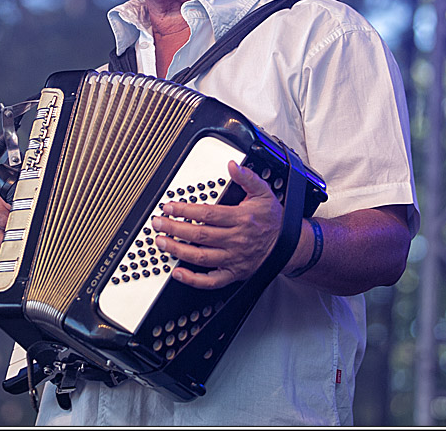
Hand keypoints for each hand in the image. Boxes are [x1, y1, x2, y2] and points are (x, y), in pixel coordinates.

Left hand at [152, 161, 282, 288]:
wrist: (288, 244)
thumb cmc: (272, 219)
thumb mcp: (264, 192)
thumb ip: (247, 178)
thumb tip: (233, 165)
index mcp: (242, 218)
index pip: (207, 214)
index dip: (185, 210)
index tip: (169, 207)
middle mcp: (236, 240)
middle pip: (200, 235)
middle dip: (175, 229)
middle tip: (158, 223)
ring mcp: (234, 258)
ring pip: (201, 257)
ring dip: (178, 250)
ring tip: (161, 242)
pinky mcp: (233, 273)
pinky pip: (211, 281)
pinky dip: (193, 279)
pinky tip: (178, 272)